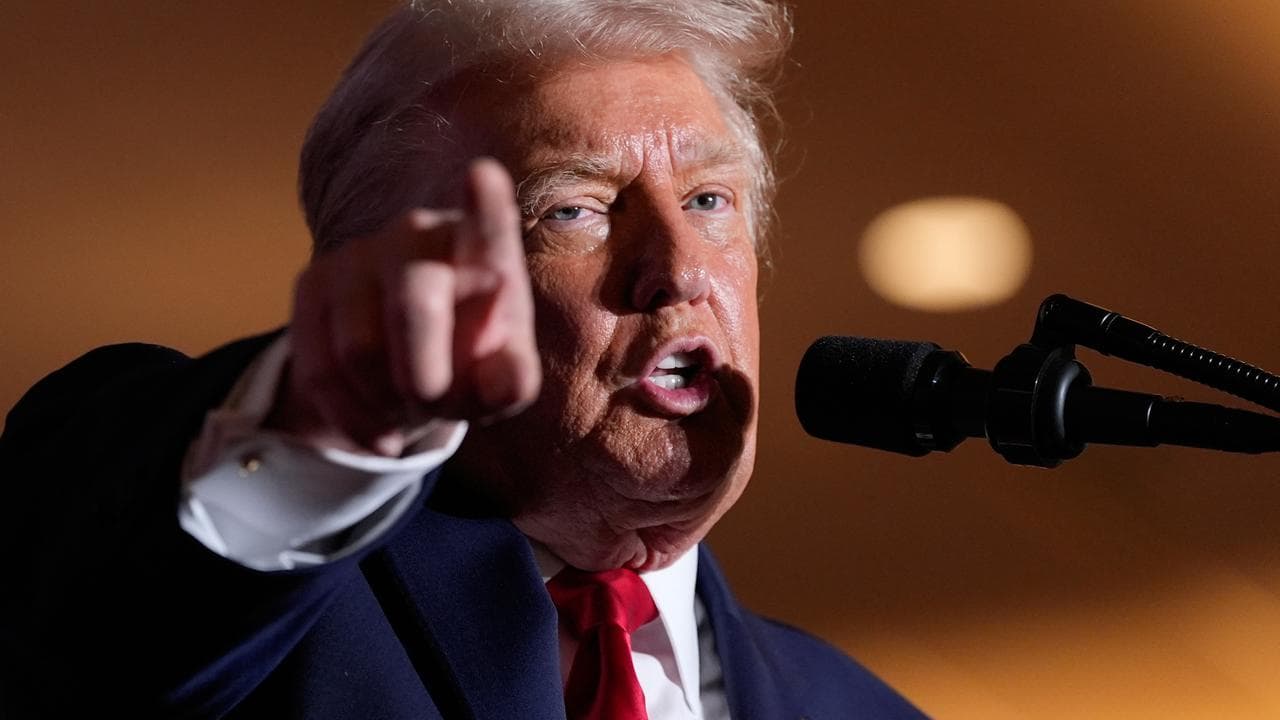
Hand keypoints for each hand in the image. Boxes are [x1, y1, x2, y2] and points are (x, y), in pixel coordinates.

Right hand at [267, 158, 540, 455]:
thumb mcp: (503, 378)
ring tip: (406, 407)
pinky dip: (352, 417)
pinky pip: (319, 370)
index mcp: (484, 251)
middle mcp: (419, 235)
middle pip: (414, 306)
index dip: (484, 204)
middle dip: (427, 382)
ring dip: (386, 404)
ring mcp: (360, 253)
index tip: (483, 174)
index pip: (488, 226)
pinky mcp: (312, 282)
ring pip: (358, 351)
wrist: (407, 368)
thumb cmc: (473, 362)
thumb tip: (500, 383)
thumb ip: (511, 382)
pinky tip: (378, 425)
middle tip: (437, 407)